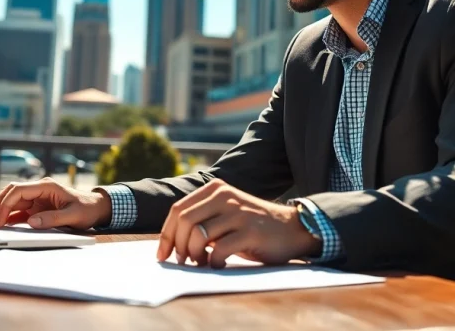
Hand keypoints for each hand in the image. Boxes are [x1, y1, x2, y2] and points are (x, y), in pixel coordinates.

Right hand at [0, 177, 111, 229]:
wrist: (96, 208)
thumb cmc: (86, 209)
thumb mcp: (73, 216)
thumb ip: (53, 219)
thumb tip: (32, 222)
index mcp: (46, 186)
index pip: (19, 190)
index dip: (6, 204)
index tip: (0, 220)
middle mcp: (39, 190)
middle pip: (11, 192)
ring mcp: (37, 198)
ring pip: (12, 200)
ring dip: (0, 210)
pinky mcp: (37, 207)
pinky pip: (19, 210)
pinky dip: (8, 216)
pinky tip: (0, 224)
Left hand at [156, 179, 319, 268]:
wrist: (292, 229)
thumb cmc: (252, 226)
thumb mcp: (226, 213)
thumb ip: (202, 218)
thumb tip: (171, 242)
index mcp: (215, 189)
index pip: (178, 210)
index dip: (166, 235)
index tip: (162, 255)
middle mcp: (225, 196)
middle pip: (184, 221)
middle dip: (178, 246)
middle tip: (183, 261)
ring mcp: (238, 213)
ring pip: (199, 235)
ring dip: (194, 256)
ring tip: (202, 263)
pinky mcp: (250, 232)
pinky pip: (219, 250)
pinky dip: (213, 263)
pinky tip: (219, 265)